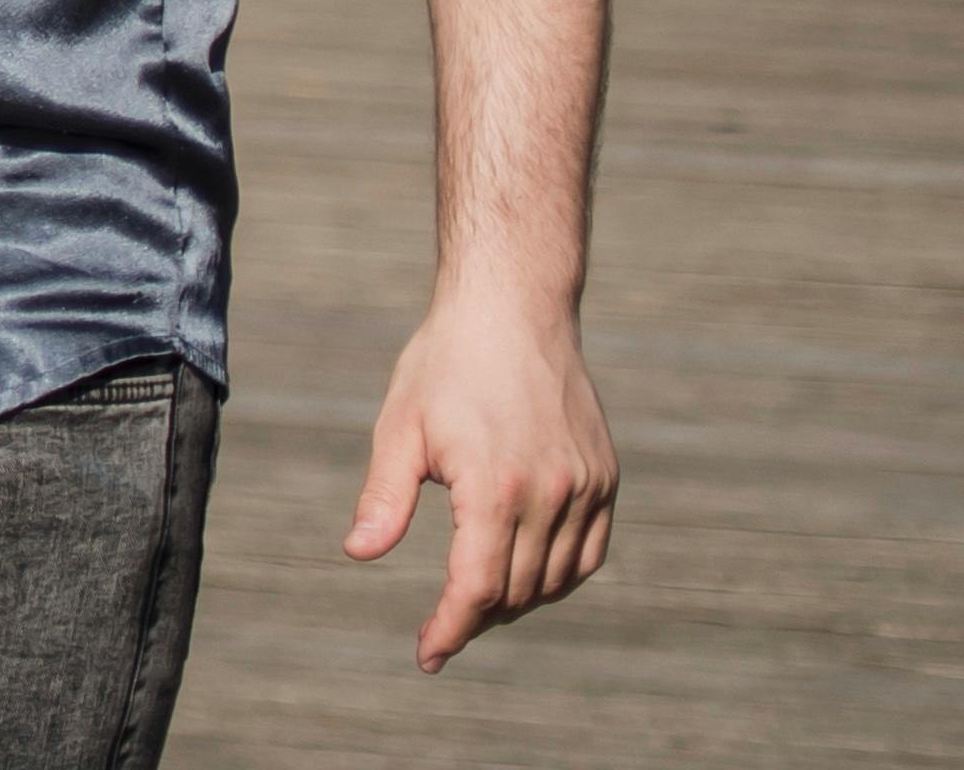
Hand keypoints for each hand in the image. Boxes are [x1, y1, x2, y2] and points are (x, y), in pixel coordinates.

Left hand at [347, 286, 615, 667]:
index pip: (476, 588)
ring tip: (476, 605)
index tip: (427, 655)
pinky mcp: (605, 477)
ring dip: (517, 602)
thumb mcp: (400, 426)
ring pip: (556, 580)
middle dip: (475, 618)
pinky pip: (588, 553)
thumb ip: (384, 497)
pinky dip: (559, 577)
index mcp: (494, 488)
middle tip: (440, 629)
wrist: (513, 308)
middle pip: (515, 591)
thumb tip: (359, 553)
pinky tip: (527, 577)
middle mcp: (550, 494)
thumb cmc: (445, 363)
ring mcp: (586, 487)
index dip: (450, 629)